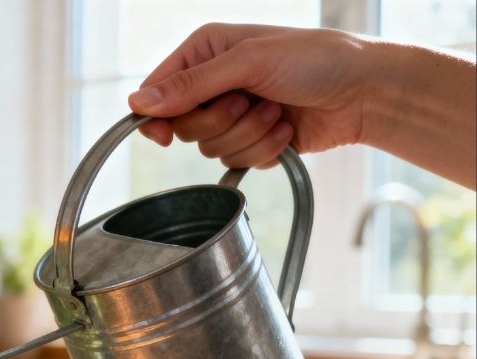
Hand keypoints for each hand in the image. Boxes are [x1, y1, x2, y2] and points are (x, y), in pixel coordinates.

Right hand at [128, 24, 372, 167]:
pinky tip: (286, 129)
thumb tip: (138, 102)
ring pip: (209, 148)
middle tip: (249, 101)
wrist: (364, 91)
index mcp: (206, 52)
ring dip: (248, 134)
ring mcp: (234, 114)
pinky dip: (262, 149)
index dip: (155, 116)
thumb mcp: (248, 62)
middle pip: (183, 125)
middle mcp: (215, 82)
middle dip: (220, 121)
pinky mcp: (252, 141)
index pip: (157, 91)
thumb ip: (191, 84)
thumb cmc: (315, 59)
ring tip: (277, 112)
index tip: (162, 136)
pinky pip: (236, 161)